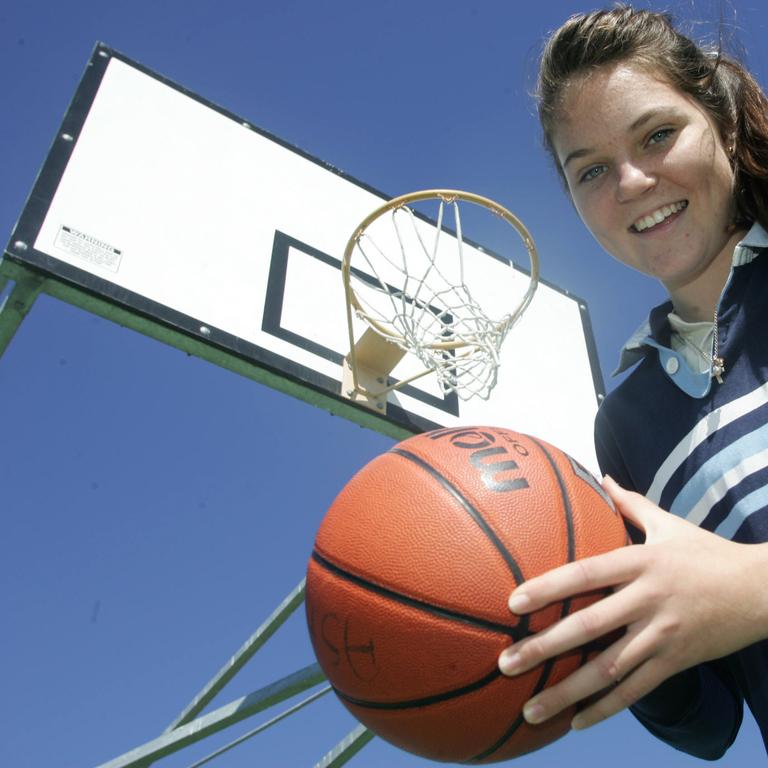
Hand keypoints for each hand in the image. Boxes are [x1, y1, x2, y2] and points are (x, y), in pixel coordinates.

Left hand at [498, 475, 767, 729]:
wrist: (761, 590)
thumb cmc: (707, 552)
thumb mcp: (669, 523)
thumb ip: (630, 504)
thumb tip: (601, 476)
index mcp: (640, 562)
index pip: (586, 573)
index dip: (550, 587)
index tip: (514, 601)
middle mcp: (647, 599)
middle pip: (590, 626)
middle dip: (545, 647)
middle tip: (506, 662)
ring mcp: (662, 635)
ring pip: (609, 669)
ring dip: (568, 691)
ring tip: (530, 709)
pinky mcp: (676, 662)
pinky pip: (637, 691)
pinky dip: (606, 708)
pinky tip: (576, 723)